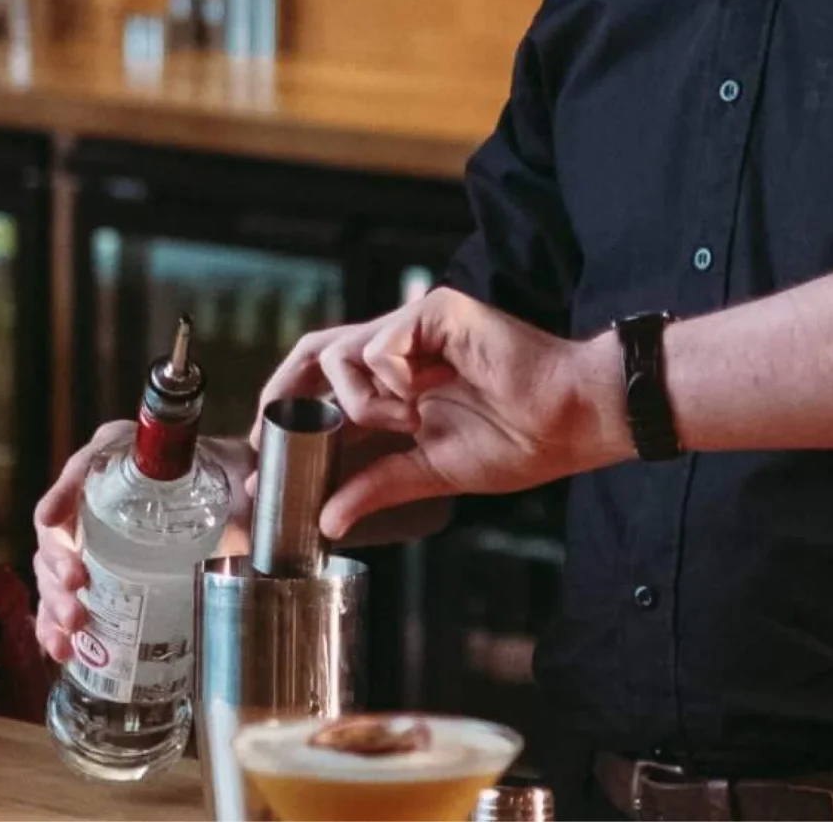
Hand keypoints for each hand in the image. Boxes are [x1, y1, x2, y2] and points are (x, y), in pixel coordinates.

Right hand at [31, 424, 250, 663]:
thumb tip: (252, 487)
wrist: (233, 500)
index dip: (63, 493)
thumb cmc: (227, 477)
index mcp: (123, 458)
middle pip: (59, 527)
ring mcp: (89, 537)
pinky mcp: (93, 572)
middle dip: (57, 561)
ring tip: (72, 628)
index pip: (83, 468)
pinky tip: (63, 649)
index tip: (53, 520)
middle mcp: (95, 494)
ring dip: (55, 600)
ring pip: (52, 567)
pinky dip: (56, 624)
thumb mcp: (238, 471)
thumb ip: (250, 477)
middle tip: (77, 587)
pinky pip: (62, 597)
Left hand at [282, 288, 630, 539]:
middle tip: (271, 433)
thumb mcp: (432, 473)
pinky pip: (380, 344)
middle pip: (313, 354)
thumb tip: (328, 521)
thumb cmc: (522, 441)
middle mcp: (399, 352)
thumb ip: (377, 487)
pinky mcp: (436, 312)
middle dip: (281, 393)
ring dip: (358, 401)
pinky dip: (390, 379)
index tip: (260, 458)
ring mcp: (415, 329)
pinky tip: (425, 397)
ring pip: (339, 353)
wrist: (572, 421)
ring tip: (405, 421)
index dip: (284, 418)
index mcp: (396, 388)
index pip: (323, 393)